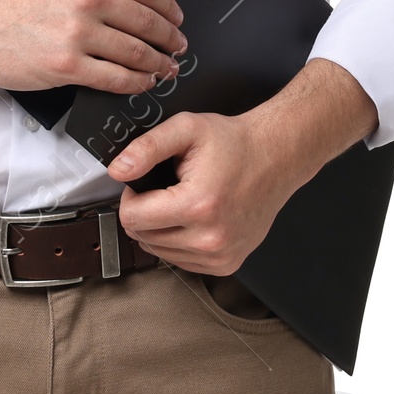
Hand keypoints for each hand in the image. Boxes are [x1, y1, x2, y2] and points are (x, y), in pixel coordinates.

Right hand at [0, 0, 186, 94]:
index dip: (168, 7)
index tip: (177, 18)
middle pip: (145, 22)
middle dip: (168, 38)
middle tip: (178, 46)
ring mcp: (76, 33)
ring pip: (135, 52)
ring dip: (158, 64)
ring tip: (166, 68)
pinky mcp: (66, 66)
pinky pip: (115, 78)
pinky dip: (136, 82)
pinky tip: (142, 82)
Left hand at [108, 59, 378, 272]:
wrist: (276, 156)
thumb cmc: (234, 142)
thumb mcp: (186, 129)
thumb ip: (147, 148)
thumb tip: (117, 170)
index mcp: (198, 206)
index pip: (133, 219)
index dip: (131, 196)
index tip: (144, 181)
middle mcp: (210, 239)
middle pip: (144, 239)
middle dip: (146, 212)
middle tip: (166, 188)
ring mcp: (220, 256)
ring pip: (161, 253)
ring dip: (162, 229)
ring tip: (183, 200)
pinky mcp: (227, 264)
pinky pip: (182, 261)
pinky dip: (179, 241)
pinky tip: (193, 218)